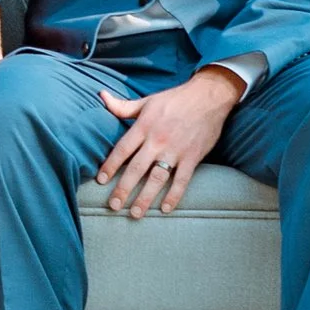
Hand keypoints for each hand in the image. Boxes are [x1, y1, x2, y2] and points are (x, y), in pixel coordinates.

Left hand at [96, 66, 242, 217]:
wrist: (208, 96)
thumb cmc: (175, 99)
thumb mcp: (147, 101)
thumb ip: (124, 106)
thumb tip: (102, 96)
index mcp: (145, 125)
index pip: (123, 149)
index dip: (110, 166)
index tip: (100, 181)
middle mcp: (158, 139)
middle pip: (136, 168)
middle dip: (123, 189)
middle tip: (113, 205)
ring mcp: (176, 150)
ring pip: (157, 178)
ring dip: (145, 198)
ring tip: (135, 214)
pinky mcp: (192, 157)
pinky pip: (181, 180)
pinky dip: (174, 196)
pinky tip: (165, 209)